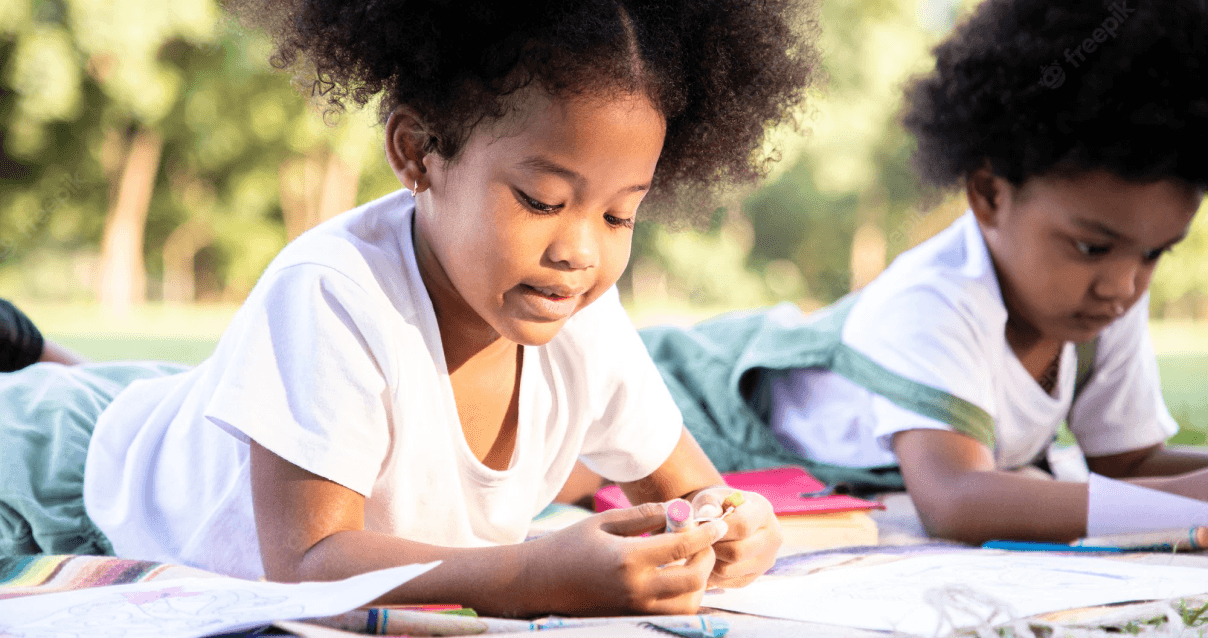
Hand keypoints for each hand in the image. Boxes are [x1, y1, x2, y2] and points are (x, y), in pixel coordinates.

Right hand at [525, 502, 726, 615]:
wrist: (539, 583)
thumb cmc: (568, 547)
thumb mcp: (602, 522)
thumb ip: (641, 516)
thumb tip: (676, 510)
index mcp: (627, 559)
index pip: (680, 547)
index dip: (704, 534)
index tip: (718, 523)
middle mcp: (635, 589)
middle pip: (692, 579)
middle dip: (707, 559)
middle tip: (705, 543)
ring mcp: (634, 609)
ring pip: (687, 603)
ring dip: (699, 582)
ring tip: (692, 561)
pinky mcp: (631, 618)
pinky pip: (671, 614)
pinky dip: (685, 599)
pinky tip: (679, 579)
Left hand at [691, 487, 780, 588]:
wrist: (729, 515)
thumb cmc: (718, 504)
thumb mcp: (711, 496)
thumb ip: (708, 503)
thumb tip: (706, 514)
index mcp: (763, 511)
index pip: (742, 526)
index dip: (717, 530)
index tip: (701, 527)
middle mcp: (772, 536)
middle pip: (737, 552)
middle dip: (712, 548)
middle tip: (698, 542)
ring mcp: (767, 558)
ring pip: (729, 570)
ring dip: (709, 562)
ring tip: (702, 550)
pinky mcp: (757, 575)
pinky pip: (729, 581)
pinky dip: (713, 574)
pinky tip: (708, 560)